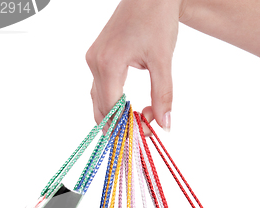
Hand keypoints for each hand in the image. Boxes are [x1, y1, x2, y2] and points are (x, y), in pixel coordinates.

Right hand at [86, 0, 184, 132]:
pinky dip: (114, 102)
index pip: (112, 109)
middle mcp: (95, 63)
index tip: (144, 136)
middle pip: (101, 109)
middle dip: (121, 125)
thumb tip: (165, 125)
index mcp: (109, 64)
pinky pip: (101, 89)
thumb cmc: (157, 19)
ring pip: (99, 101)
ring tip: (141, 120)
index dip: (126, 127)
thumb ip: (163, 95)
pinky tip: (131, 107)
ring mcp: (94, 60)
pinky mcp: (97, 58)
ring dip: (117, 116)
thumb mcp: (163, 61)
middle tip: (144, 131)